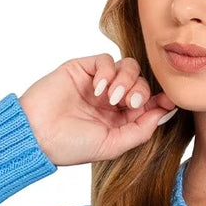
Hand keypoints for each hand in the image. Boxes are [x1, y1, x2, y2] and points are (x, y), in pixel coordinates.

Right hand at [18, 53, 177, 166]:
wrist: (37, 134)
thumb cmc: (71, 146)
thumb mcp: (113, 145)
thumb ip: (140, 130)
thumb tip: (164, 113)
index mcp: (119, 120)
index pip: (147, 103)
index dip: (159, 100)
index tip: (168, 101)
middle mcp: (110, 101)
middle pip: (140, 83)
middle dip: (140, 91)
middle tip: (129, 103)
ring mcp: (97, 84)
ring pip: (127, 67)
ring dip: (126, 80)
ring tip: (112, 98)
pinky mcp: (82, 69)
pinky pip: (105, 60)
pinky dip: (107, 72)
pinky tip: (98, 90)